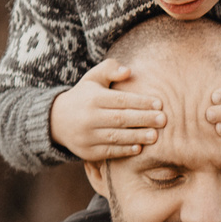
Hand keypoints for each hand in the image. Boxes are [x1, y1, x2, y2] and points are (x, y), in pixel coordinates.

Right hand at [49, 60, 165, 160]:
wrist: (56, 120)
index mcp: (93, 98)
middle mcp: (88, 117)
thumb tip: (128, 71)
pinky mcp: (86, 151)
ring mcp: (86, 136)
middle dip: (144, 119)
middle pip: (120, 118)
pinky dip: (124, 150)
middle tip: (164, 120)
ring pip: (115, 136)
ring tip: (156, 136)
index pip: (120, 100)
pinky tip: (138, 148)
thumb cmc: (84, 96)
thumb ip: (110, 69)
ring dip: (137, 137)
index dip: (141, 102)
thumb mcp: (93, 78)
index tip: (159, 104)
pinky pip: (108, 151)